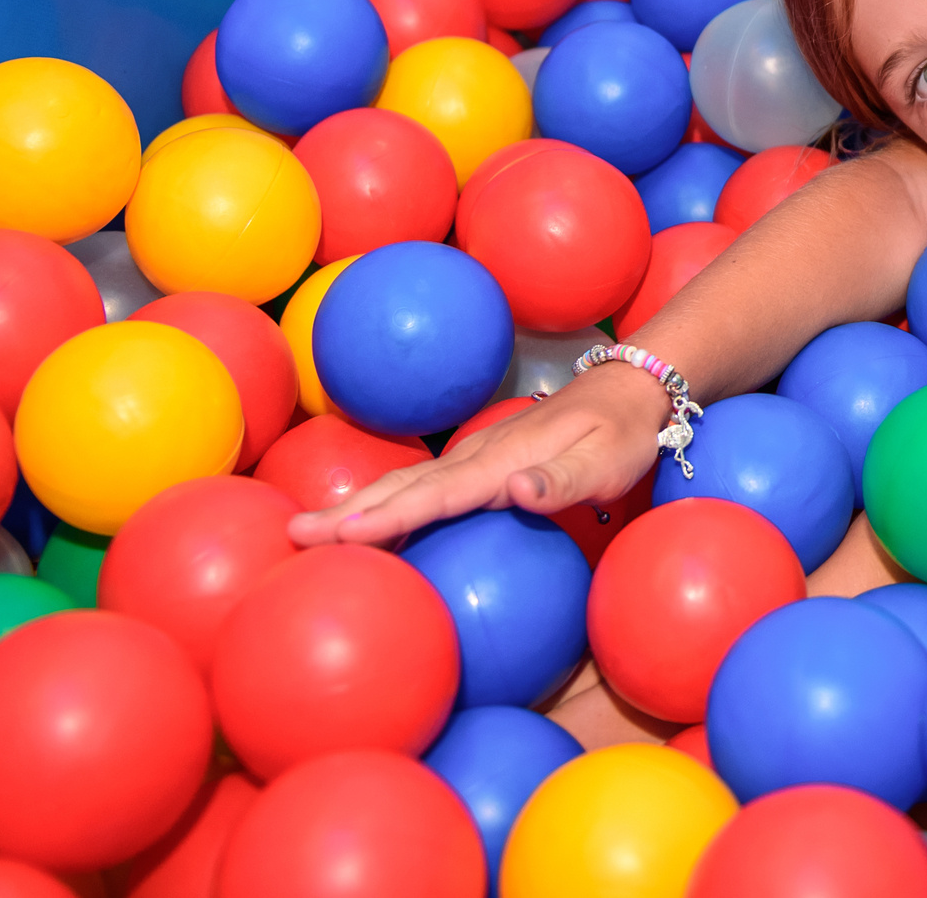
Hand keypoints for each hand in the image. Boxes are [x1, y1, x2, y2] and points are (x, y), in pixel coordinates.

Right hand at [285, 364, 670, 548]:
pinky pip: (427, 487)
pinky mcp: (482, 462)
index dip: (388, 516)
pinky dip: (389, 503)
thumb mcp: (609, 462)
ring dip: (358, 507)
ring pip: (408, 484)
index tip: (340, 534)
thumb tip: (517, 491)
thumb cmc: (625, 434)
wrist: (634, 389)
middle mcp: (480, 455)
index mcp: (503, 459)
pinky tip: (372, 525)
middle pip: (404, 487)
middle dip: (348, 512)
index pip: (436, 494)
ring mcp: (477, 455)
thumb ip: (564, 482)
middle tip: (292, 536)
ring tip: (310, 532)